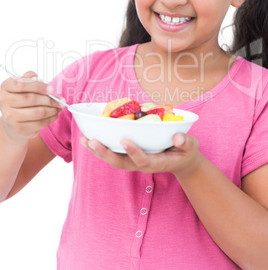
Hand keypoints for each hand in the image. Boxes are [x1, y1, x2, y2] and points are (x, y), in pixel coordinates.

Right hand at [0, 71, 63, 142]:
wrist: (14, 121)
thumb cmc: (22, 98)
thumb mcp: (24, 85)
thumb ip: (31, 78)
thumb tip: (39, 80)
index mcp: (6, 87)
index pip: (21, 85)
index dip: (38, 86)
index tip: (51, 89)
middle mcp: (4, 101)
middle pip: (31, 99)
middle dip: (50, 100)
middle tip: (61, 100)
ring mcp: (10, 116)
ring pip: (38, 112)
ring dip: (53, 110)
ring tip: (59, 107)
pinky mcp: (19, 128)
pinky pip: (40, 123)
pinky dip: (51, 118)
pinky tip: (55, 114)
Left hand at [80, 132, 201, 175]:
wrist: (181, 160)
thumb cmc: (185, 151)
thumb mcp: (191, 146)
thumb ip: (186, 142)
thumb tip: (178, 138)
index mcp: (157, 162)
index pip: (143, 161)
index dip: (133, 152)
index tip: (124, 140)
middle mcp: (142, 164)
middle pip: (121, 163)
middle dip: (106, 153)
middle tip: (92, 141)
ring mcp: (134, 161)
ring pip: (113, 159)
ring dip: (98, 151)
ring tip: (84, 140)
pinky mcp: (129, 157)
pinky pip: (113, 153)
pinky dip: (100, 147)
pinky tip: (89, 139)